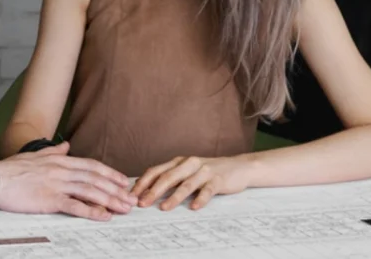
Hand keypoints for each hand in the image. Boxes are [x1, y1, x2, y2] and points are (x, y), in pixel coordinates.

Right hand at [0, 142, 137, 219]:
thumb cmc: (12, 168)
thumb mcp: (35, 155)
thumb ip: (54, 150)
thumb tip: (66, 145)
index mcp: (59, 160)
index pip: (91, 166)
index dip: (110, 174)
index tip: (123, 181)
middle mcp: (61, 170)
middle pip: (95, 179)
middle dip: (116, 189)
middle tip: (131, 198)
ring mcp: (56, 184)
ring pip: (90, 191)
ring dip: (110, 200)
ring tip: (124, 208)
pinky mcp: (49, 199)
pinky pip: (75, 206)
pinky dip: (91, 211)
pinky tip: (103, 216)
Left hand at [130, 155, 254, 210]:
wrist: (238, 167)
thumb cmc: (208, 172)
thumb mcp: (187, 171)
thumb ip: (170, 177)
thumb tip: (146, 189)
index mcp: (178, 162)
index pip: (156, 170)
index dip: (143, 182)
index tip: (132, 194)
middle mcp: (189, 164)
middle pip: (167, 177)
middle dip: (153, 191)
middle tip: (143, 203)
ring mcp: (204, 171)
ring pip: (186, 184)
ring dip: (173, 197)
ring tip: (164, 208)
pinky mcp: (218, 179)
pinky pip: (208, 190)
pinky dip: (200, 199)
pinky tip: (194, 207)